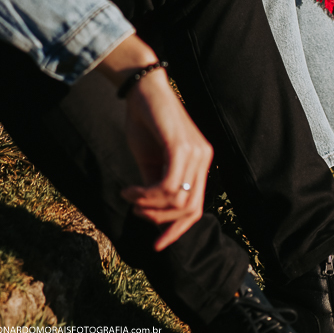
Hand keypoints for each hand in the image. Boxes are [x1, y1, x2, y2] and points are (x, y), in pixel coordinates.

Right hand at [97, 35, 212, 249]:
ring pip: (178, 201)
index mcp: (199, 163)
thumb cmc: (143, 119)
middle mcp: (203, 159)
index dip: (177, 231)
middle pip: (189, 210)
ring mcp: (196, 153)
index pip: (195, 209)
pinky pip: (168, 186)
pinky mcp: (181, 147)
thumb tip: (152, 214)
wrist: (140, 87)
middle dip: (161, 221)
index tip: (156, 245)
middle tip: (136, 213)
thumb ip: (155, 184)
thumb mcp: (149, 159)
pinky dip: (147, 195)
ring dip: (149, 206)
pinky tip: (130, 191)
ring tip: (129, 197)